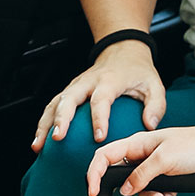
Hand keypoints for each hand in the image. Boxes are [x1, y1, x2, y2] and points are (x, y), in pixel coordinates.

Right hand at [33, 39, 164, 152]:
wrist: (123, 50)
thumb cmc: (138, 71)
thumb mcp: (155, 85)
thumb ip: (156, 106)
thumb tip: (149, 125)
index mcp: (109, 80)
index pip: (101, 100)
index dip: (99, 118)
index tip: (99, 137)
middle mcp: (88, 82)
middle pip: (69, 99)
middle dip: (61, 119)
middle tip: (57, 138)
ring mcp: (76, 85)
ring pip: (55, 103)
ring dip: (45, 124)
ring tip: (39, 145)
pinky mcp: (69, 90)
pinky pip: (52, 105)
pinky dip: (44, 122)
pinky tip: (39, 140)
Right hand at [88, 120, 194, 195]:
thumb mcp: (165, 160)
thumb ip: (142, 175)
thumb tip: (125, 189)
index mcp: (137, 143)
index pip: (104, 156)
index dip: (94, 174)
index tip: (93, 192)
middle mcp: (142, 153)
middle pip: (120, 175)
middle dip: (122, 192)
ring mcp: (155, 164)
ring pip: (139, 187)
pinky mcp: (167, 175)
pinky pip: (156, 190)